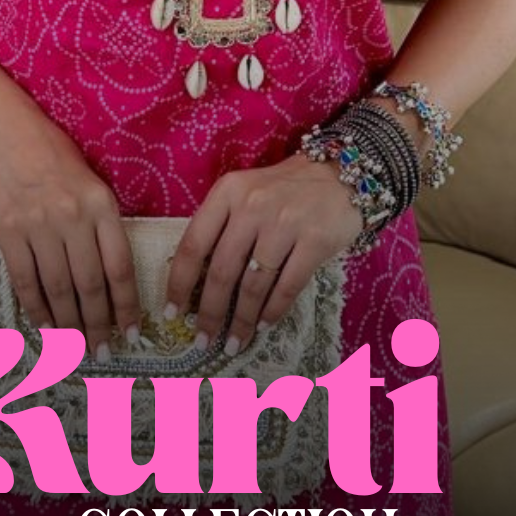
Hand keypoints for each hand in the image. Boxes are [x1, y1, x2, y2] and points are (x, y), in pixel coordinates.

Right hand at [0, 100, 139, 359]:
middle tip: (101, 350)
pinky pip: (25, 280)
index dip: (126, 305)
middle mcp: (73, 217)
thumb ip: (103, 224)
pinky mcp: (8, 232)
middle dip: (98, 324)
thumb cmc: (55, 156)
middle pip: (90, 285)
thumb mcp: (93, 182)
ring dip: (68, 324)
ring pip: (58, 288)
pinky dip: (36, 307)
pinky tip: (45, 325)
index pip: (119, 266)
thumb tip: (113, 277)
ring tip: (75, 347)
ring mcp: (38, 226)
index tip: (131, 332)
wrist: (6, 132)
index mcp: (101, 205)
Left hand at [163, 153, 361, 354]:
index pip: (193, 244)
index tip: (172, 313)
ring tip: (235, 341)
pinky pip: (288, 286)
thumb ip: (222, 225)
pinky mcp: (316, 240)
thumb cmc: (285, 190)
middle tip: (203, 339)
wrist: (342, 174)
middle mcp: (253, 205)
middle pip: (221, 271)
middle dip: (210, 312)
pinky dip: (273, 310)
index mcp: (228, 192)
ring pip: (254, 284)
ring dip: (242, 319)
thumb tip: (195, 281)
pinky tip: (263, 324)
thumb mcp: (245, 193)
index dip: (179, 283)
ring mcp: (286, 222)